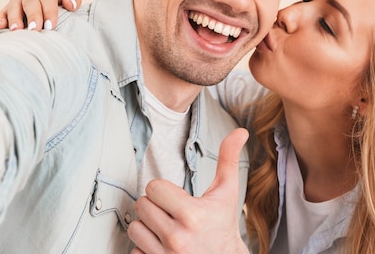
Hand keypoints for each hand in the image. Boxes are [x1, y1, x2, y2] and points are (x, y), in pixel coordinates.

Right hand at [0, 0, 81, 30]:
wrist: (47, 4)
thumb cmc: (61, 3)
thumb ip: (74, 0)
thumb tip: (70, 3)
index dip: (49, 11)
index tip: (51, 26)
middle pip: (30, 0)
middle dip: (33, 15)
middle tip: (35, 29)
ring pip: (14, 5)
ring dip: (15, 18)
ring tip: (17, 30)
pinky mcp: (7, 7)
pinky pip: (1, 11)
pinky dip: (0, 18)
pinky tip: (0, 26)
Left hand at [128, 128, 249, 253]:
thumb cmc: (223, 226)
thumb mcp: (227, 192)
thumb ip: (228, 159)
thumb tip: (240, 132)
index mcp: (192, 214)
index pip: (154, 188)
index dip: (163, 190)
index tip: (174, 197)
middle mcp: (176, 237)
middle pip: (141, 205)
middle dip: (155, 206)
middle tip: (170, 212)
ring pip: (135, 228)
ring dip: (147, 226)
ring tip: (165, 228)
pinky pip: (134, 251)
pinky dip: (145, 248)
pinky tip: (162, 245)